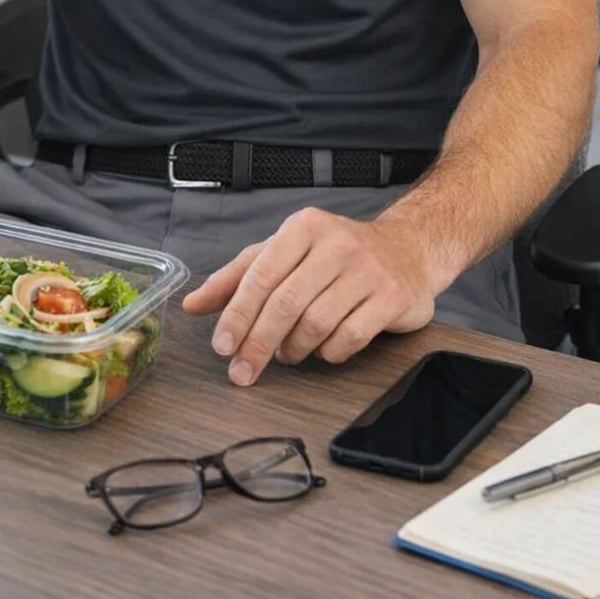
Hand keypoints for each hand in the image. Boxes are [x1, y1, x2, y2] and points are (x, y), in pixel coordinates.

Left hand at [181, 207, 434, 384]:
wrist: (407, 250)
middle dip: (258, 343)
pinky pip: (350, 337)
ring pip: (316, 323)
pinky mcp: (393, 296)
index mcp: (304, 227)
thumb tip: (192, 305)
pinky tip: (324, 349)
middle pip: (286, 303)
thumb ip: (238, 277)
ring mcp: (369, 269)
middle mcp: (337, 243)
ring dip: (294, 348)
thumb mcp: (284, 253)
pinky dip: (329, 352)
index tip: (222, 347)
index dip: (238, 314)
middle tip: (242, 371)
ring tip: (287, 354)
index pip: (261, 274)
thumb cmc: (334, 255)